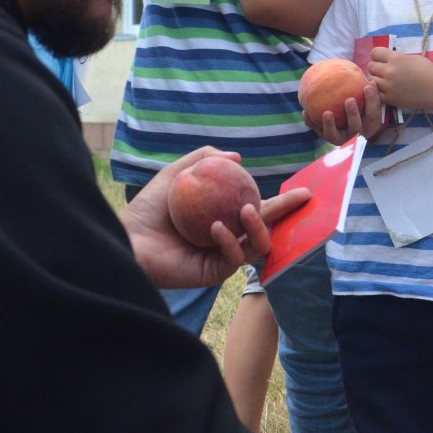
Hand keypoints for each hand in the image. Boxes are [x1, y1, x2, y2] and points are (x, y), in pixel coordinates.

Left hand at [119, 148, 308, 289]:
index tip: (303, 188)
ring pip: (257, 245)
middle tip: (302, 198)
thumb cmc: (148, 209)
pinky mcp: (213, 274)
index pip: (258, 207)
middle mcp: (228, 238)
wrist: (128, 238)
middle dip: (286, 213)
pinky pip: (233, 259)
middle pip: (266, 227)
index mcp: (224, 217)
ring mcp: (223, 257)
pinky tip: (218, 227)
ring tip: (248, 209)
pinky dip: (229, 241)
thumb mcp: (176, 174)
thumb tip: (236, 158)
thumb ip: (204, 160)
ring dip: (258, 226)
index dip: (281, 200)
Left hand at [304, 81, 385, 143]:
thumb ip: (368, 92)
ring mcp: (340, 138)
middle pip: (355, 127)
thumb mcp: (367, 101)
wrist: (348, 124)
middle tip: (349, 100)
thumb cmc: (361, 106)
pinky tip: (305, 112)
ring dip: (330, 125)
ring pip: (334, 135)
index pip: (373, 114)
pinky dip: (311, 122)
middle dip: (353, 115)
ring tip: (327, 113)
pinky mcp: (326, 137)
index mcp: (369, 126)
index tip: (367, 86)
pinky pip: (317, 130)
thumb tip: (370, 80)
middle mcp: (355, 135)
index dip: (372, 100)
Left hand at [367, 46, 432, 110]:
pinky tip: (387, 90)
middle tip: (384, 71)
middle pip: (371, 66)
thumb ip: (398, 57)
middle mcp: (389, 71)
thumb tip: (387, 59)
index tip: (382, 59)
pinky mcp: (389, 98)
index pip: (375, 52)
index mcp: (395, 58)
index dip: (378, 55)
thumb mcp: (413, 58)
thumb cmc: (428, 71)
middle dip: (376, 67)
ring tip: (386, 81)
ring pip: (371, 80)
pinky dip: (379, 91)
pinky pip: (376, 93)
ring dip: (376, 80)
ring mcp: (388, 86)